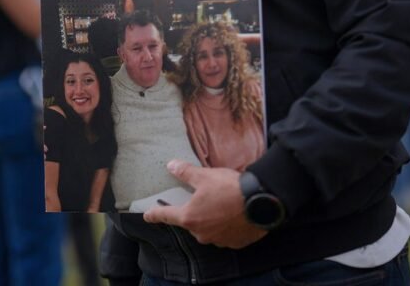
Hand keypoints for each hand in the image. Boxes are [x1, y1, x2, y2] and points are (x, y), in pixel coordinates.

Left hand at [143, 160, 266, 248]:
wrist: (261, 202)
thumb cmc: (230, 189)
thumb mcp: (205, 176)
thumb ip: (186, 172)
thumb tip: (171, 166)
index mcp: (190, 217)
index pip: (167, 216)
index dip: (155, 215)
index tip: (147, 216)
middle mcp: (201, 233)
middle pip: (191, 222)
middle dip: (195, 211)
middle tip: (206, 198)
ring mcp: (218, 240)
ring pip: (208, 229)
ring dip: (212, 219)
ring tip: (223, 204)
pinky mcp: (234, 243)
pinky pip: (225, 234)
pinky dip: (226, 225)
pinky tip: (234, 214)